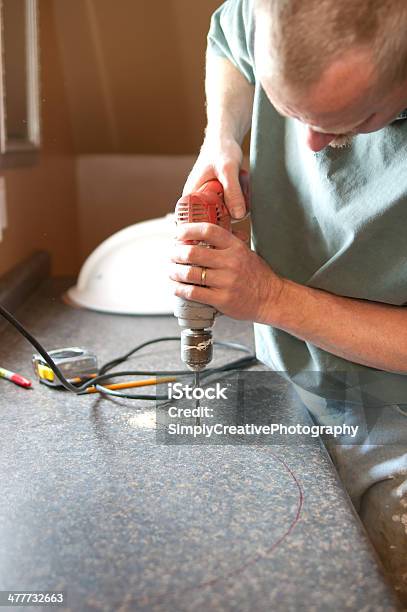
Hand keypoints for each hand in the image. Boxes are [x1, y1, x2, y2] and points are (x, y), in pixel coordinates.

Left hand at [169, 223, 283, 323]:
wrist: (271, 298)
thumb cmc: (256, 275)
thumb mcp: (245, 252)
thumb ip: (226, 243)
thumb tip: (201, 233)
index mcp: (235, 247)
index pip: (208, 230)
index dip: (188, 230)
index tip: (178, 234)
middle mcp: (230, 262)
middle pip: (193, 252)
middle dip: (176, 253)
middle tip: (171, 255)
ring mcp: (226, 281)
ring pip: (190, 273)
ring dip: (174, 272)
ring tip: (171, 271)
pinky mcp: (222, 299)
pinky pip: (193, 293)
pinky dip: (179, 289)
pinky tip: (175, 287)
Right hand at [183, 138, 247, 219]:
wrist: (225, 140)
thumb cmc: (221, 150)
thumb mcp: (228, 170)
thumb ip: (233, 192)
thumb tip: (238, 215)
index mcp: (190, 197)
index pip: (194, 224)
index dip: (211, 229)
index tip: (229, 224)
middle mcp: (197, 202)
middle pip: (213, 223)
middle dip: (231, 217)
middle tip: (243, 200)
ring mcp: (208, 202)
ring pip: (225, 217)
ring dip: (238, 209)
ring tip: (244, 187)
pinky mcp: (219, 200)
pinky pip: (230, 209)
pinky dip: (240, 204)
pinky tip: (245, 191)